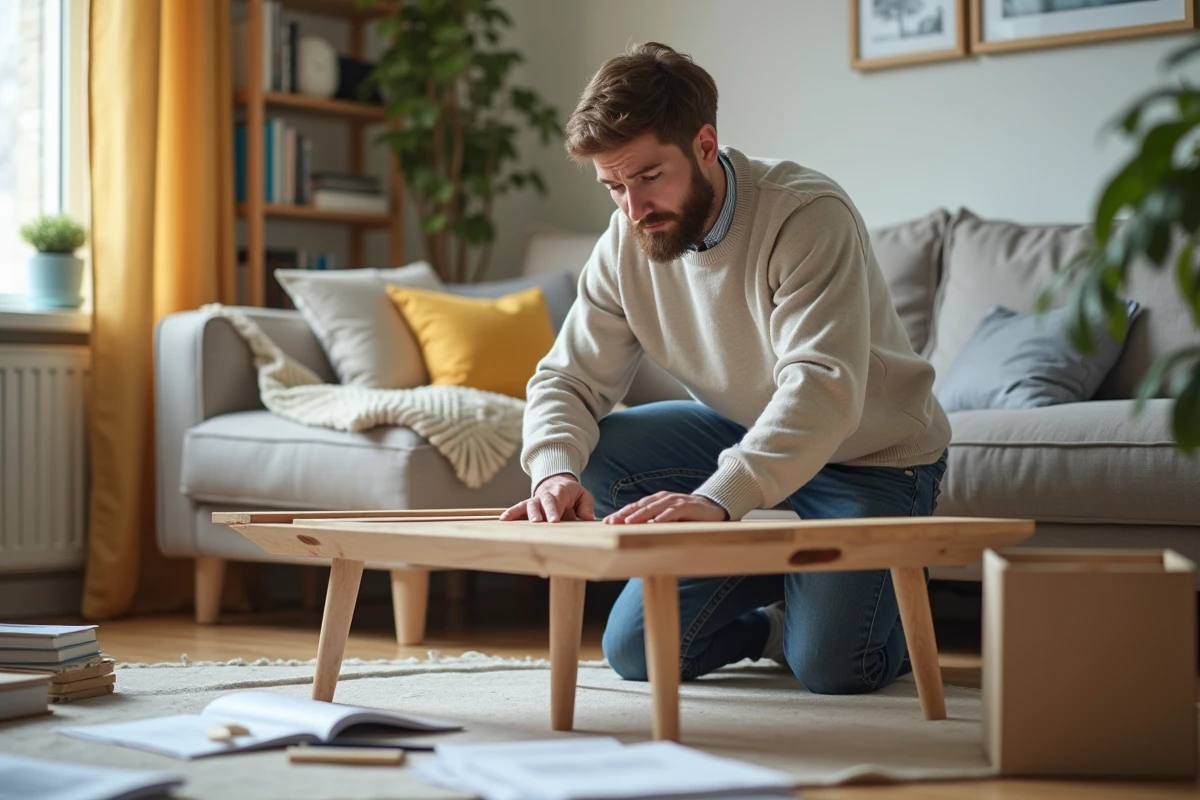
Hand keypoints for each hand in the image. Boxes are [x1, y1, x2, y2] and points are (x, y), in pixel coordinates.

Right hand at [499, 473, 595, 523]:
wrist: (556, 481)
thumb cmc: (571, 492)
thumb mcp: (583, 495)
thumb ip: (586, 506)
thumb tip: (589, 519)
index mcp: (560, 492)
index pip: (556, 501)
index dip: (554, 510)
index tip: (554, 521)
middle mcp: (545, 495)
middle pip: (541, 502)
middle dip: (539, 512)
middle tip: (537, 522)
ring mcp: (535, 500)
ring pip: (527, 505)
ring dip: (522, 513)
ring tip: (512, 521)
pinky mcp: (528, 505)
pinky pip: (518, 508)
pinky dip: (511, 513)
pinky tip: (503, 520)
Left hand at [604, 491, 728, 523]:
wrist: (712, 509)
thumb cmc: (687, 516)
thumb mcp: (667, 519)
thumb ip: (652, 523)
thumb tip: (632, 533)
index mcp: (656, 501)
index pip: (635, 507)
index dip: (621, 513)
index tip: (606, 521)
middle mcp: (663, 499)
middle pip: (640, 506)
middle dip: (624, 514)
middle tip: (611, 522)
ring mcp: (675, 501)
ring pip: (654, 508)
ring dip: (640, 515)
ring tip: (628, 522)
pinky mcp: (687, 506)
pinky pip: (674, 511)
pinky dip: (665, 516)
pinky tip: (656, 522)